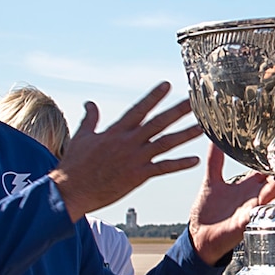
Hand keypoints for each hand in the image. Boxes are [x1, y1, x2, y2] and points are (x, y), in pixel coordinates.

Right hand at [48, 83, 202, 220]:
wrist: (71, 190)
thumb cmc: (74, 165)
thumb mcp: (81, 137)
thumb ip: (91, 119)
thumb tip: (90, 103)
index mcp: (116, 132)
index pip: (138, 109)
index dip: (153, 97)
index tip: (167, 84)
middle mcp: (128, 142)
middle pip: (158, 122)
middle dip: (177, 111)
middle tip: (195, 102)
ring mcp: (134, 159)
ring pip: (165, 143)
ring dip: (185, 135)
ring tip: (202, 127)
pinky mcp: (137, 176)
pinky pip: (162, 168)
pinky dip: (179, 164)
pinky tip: (194, 160)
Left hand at [187, 143, 274, 264]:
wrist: (200, 237)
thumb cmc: (208, 212)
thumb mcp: (212, 181)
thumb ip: (215, 161)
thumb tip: (213, 139)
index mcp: (245, 186)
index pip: (262, 170)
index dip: (267, 160)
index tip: (273, 148)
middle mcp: (251, 197)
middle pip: (272, 181)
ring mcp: (250, 210)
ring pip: (269, 197)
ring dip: (273, 190)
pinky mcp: (243, 223)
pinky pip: (255, 215)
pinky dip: (259, 209)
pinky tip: (261, 203)